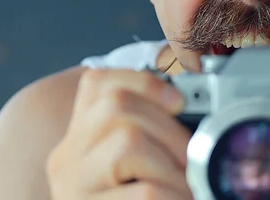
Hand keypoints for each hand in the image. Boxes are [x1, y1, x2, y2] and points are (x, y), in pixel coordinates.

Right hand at [46, 68, 192, 199]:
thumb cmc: (142, 195)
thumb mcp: (143, 165)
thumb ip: (156, 136)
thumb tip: (203, 107)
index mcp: (81, 138)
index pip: (96, 83)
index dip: (142, 81)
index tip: (178, 100)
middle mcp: (66, 160)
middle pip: (116, 105)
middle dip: (169, 128)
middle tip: (189, 163)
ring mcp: (72, 190)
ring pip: (127, 141)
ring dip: (172, 166)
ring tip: (182, 190)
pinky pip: (145, 193)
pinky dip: (173, 196)